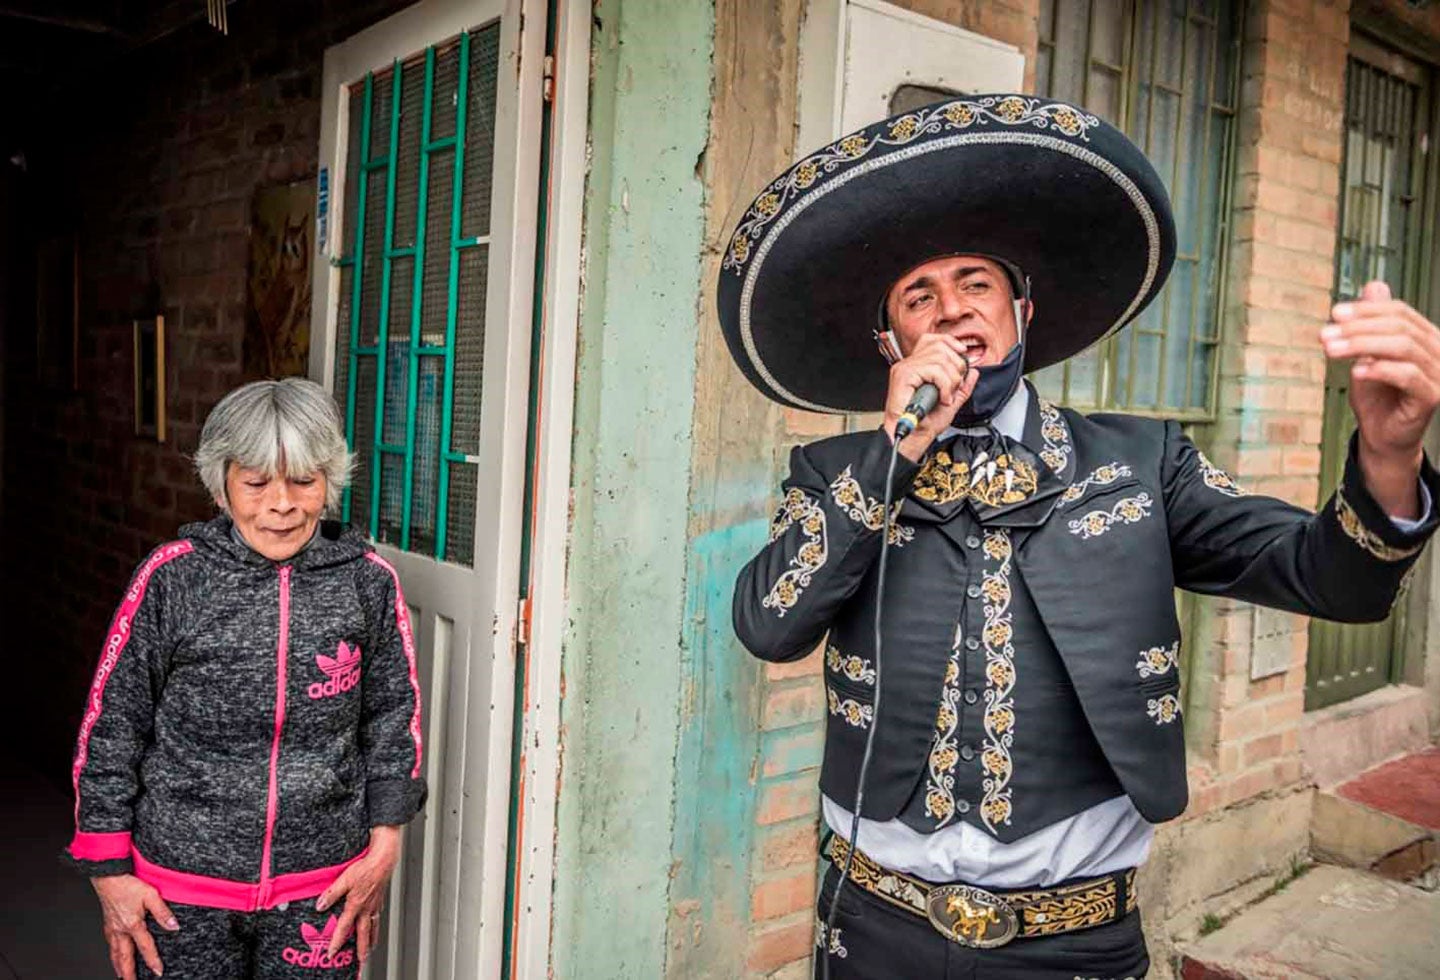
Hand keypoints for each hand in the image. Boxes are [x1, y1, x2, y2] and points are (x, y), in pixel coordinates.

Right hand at [91, 874, 178, 979]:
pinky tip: (114, 954)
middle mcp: (120, 930)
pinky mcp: (107, 923)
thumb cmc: (128, 884)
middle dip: (129, 973)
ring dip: (119, 966)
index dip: (153, 961)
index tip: (158, 971)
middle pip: (125, 957)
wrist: (108, 876)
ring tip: (122, 976)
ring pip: (114, 952)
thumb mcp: (151, 895)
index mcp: (132, 925)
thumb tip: (173, 926)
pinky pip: (109, 943)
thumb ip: (162, 912)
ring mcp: (112, 927)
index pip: (145, 947)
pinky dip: (112, 953)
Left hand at [315, 825, 402, 962]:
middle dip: (361, 948)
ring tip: (371, 949)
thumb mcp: (344, 880)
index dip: (337, 942)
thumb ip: (331, 894)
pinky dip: (377, 925)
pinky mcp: (380, 899)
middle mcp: (366, 908)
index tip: (332, 953)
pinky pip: (378, 917)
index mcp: (355, 905)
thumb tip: (320, 906)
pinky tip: (375, 925)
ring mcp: (375, 905)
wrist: (383, 860)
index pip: (344, 928)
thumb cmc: (365, 868)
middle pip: (363, 933)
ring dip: (372, 940)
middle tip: (361, 960)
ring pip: (373, 927)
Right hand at [881, 334, 978, 461]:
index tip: (962, 356)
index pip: (933, 339)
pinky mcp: (904, 375)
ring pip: (940, 358)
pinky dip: (944, 386)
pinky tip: (942, 398)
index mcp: (917, 366)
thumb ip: (963, 386)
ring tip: (947, 395)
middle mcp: (910, 364)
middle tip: (953, 387)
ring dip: (951, 380)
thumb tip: (973, 372)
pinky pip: (933, 370)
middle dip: (956, 368)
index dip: (950, 343)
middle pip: (940, 346)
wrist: (913, 437)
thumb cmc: (925, 424)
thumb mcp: (952, 402)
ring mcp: (905, 368)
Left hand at [1321, 280, 1439, 517]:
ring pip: (1403, 347)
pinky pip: (1408, 375)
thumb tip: (1374, 285)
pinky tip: (1355, 371)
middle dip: (1358, 327)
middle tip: (1325, 334)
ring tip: (1331, 350)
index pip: (1400, 312)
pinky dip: (1379, 369)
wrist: (1382, 435)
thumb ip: (1371, 323)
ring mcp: (1438, 374)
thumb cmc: (1377, 395)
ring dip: (1362, 345)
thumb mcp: (1367, 353)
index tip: (1334, 313)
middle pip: (1400, 327)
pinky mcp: (1431, 396)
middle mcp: (1437, 351)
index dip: (1366, 310)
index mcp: (1424, 336)